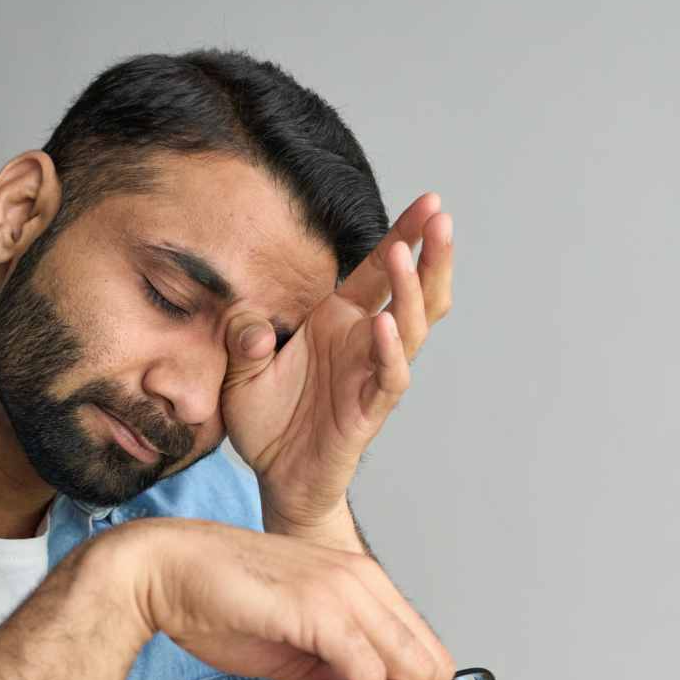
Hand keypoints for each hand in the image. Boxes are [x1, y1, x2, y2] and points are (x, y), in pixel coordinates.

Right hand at [100, 517, 453, 679]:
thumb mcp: (291, 653)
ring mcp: (346, 591)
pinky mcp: (322, 610)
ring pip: (414, 670)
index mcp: (361, 583)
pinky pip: (369, 675)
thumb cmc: (217, 604)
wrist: (162, 573)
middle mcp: (364, 580)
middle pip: (432, 663)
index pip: (423, 649)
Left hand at [220, 194, 455, 531]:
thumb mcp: (237, 371)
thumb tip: (249, 327)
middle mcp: (362, 341)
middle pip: (413, 291)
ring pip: (409, 327)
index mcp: (337, 320)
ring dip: (409, 291)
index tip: (430, 201)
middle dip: (430, 254)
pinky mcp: (368, 410)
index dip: (405, 234)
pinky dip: (388, 350)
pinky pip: (389, 377)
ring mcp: (371, 374)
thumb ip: (241, 341)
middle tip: (441, 216)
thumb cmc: (266, 421)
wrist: (276, 478)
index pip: (379, 269)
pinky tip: (382, 323)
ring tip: (406, 254)